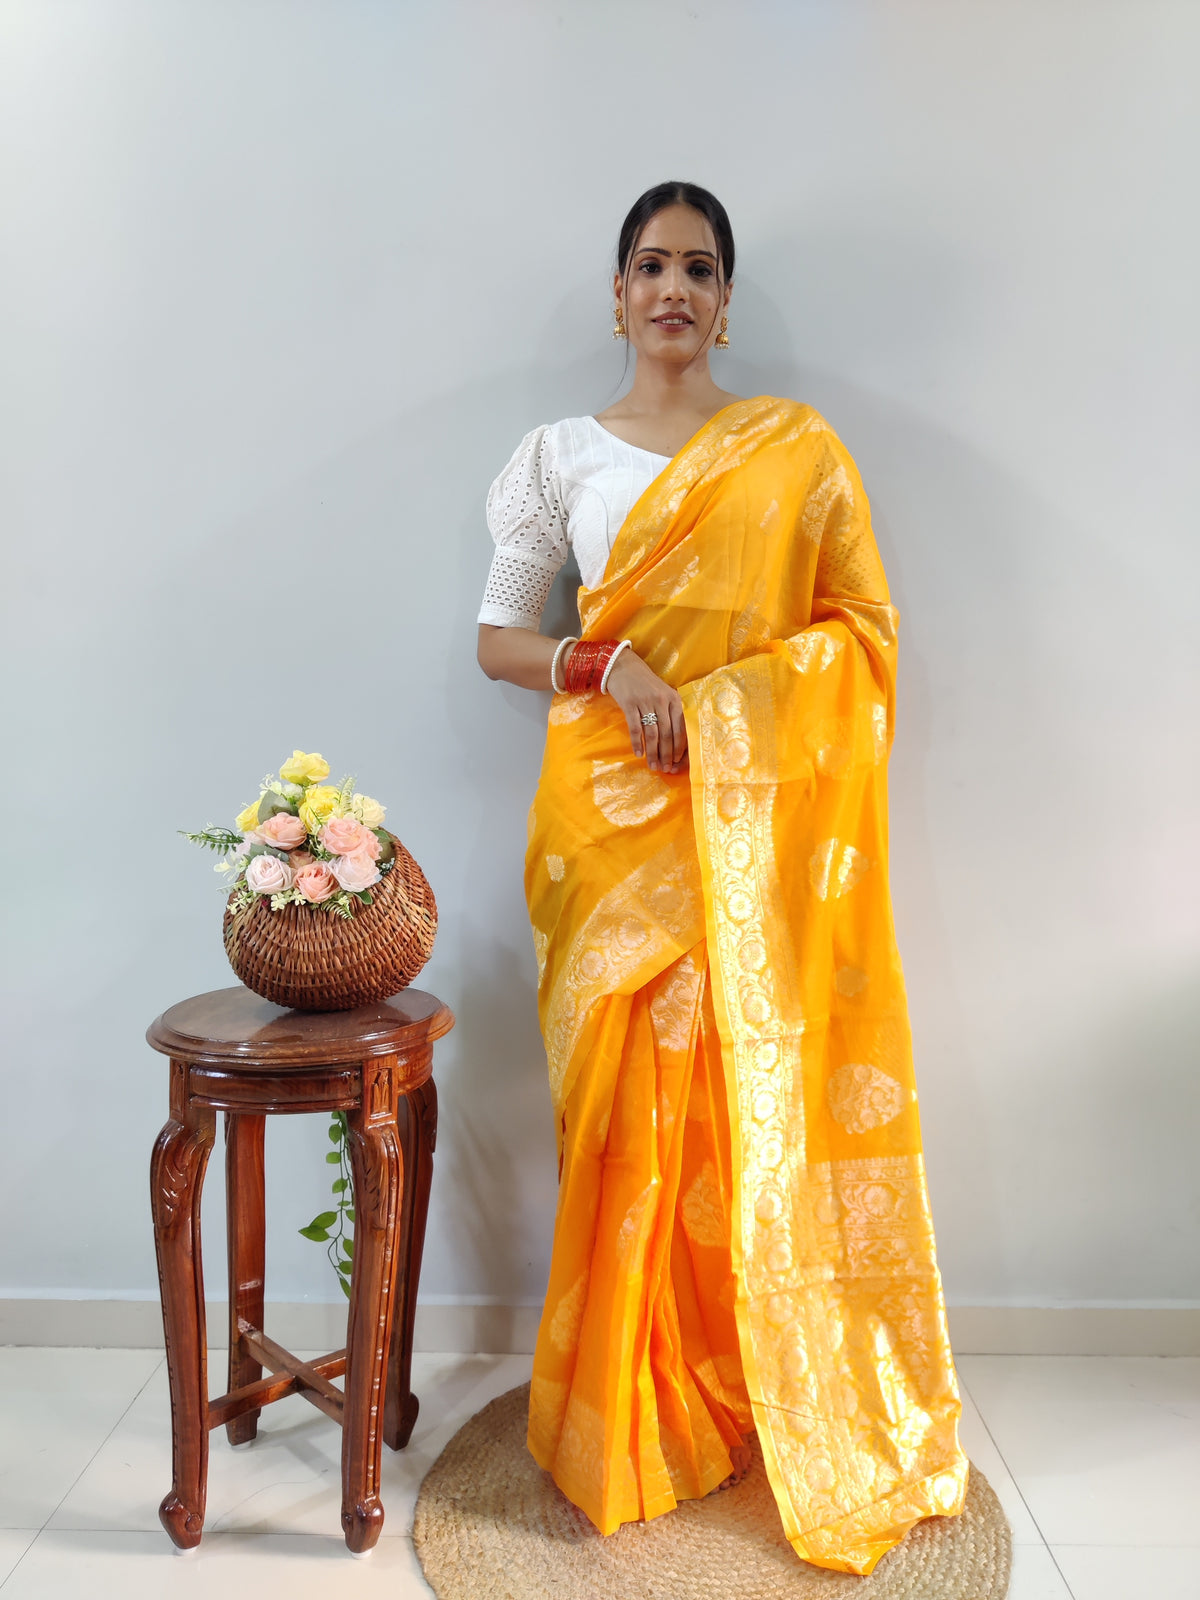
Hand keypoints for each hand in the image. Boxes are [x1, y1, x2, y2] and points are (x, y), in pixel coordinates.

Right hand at [602, 648, 687, 772]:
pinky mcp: (629, 704)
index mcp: (674, 699)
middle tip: (664, 769)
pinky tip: (638, 754)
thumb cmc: (644, 683)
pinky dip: (637, 743)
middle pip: (667, 733)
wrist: (622, 666)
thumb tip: (675, 740)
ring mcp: (645, 702)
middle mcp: (661, 700)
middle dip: (666, 754)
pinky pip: (635, 728)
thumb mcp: (662, 693)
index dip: (679, 747)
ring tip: (653, 766)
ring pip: (652, 733)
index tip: (677, 762)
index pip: (680, 727)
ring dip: (653, 753)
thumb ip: (670, 712)